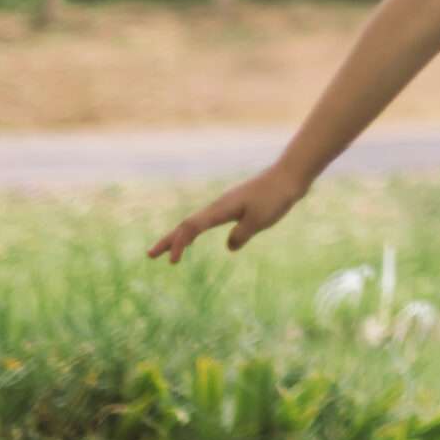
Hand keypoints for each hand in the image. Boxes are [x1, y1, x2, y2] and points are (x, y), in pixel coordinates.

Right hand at [146, 165, 309, 263]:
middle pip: (187, 224)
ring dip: (180, 236)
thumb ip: (241, 234)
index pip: (192, 228)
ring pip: (196, 222)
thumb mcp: (259, 220)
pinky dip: (195, 231)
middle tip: (150, 255)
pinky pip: (207, 221)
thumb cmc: (275, 197)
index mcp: (221, 209)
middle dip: (169, 240)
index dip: (179, 244)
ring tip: (168, 251)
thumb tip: (230, 247)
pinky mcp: (234, 206)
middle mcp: (218, 206)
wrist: (290, 176)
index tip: (172, 262)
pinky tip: (194, 236)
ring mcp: (225, 205)